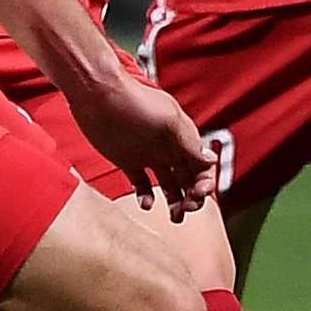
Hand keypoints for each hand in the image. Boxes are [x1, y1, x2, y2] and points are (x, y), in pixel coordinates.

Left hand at [70, 67, 219, 215]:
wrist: (98, 94)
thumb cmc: (135, 102)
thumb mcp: (168, 122)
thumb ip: (189, 144)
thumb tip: (212, 162)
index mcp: (183, 137)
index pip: (203, 166)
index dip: (205, 182)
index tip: (198, 194)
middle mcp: (169, 148)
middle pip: (189, 179)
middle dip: (193, 197)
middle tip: (186, 209)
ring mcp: (149, 155)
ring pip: (170, 185)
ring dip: (176, 202)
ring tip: (174, 217)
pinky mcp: (128, 162)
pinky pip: (142, 185)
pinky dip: (146, 197)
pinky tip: (146, 203)